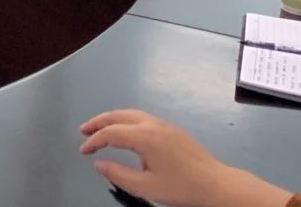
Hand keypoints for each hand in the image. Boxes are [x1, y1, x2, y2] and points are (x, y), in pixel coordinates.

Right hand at [80, 110, 291, 206]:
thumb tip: (99, 164)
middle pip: (118, 116)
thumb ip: (119, 175)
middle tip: (84, 130)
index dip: (94, 141)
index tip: (83, 151)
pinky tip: (125, 131)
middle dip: (99, 122)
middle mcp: (152, 124)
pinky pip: (142, 117)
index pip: (111, 133)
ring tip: (100, 128)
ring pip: (131, 114)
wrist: (216, 184)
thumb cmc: (181, 187)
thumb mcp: (146, 187)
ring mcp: (163, 124)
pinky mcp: (171, 129)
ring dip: (112, 119)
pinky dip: (126, 120)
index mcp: (144, 137)